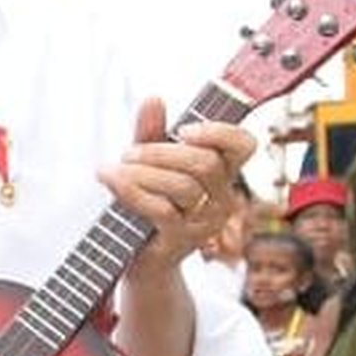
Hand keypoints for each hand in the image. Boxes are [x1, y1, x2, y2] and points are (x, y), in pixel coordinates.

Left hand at [98, 99, 255, 274]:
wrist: (135, 257)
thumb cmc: (145, 204)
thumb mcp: (147, 164)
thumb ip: (151, 132)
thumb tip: (154, 98)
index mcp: (221, 175)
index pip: (244, 146)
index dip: (220, 132)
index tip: (182, 130)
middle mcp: (222, 199)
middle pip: (205, 163)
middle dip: (161, 152)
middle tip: (128, 153)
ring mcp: (205, 222)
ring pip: (183, 186)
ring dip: (143, 171)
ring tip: (114, 169)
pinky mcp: (182, 240)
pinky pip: (161, 209)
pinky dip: (131, 190)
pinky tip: (111, 179)